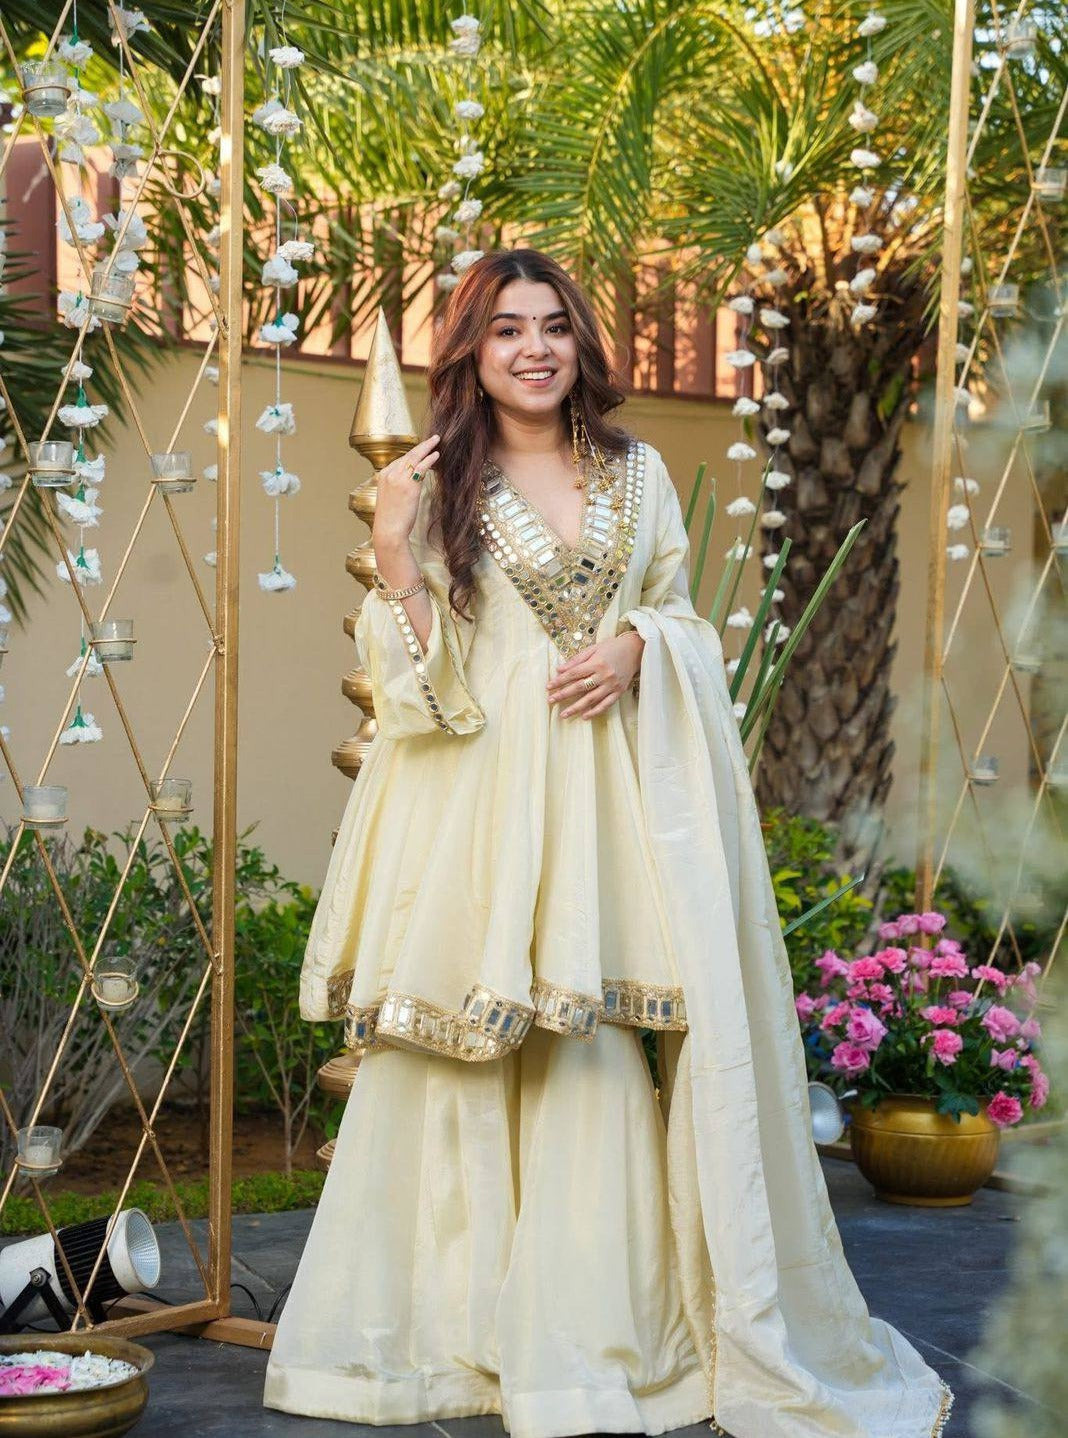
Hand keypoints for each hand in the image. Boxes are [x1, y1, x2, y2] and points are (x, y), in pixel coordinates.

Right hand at [371, 433, 440, 547]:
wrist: (389, 530)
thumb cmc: (391, 519)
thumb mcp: (391, 499)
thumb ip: (398, 487)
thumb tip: (411, 484)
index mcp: (383, 476)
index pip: (400, 460)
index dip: (413, 454)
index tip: (423, 450)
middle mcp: (390, 473)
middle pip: (408, 455)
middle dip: (421, 445)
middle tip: (433, 438)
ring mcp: (399, 478)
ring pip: (414, 457)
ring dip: (427, 447)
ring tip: (437, 441)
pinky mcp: (409, 485)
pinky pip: (421, 467)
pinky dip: (429, 459)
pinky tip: (437, 455)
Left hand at [546, 632, 643, 718]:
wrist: (636, 650)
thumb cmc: (612, 647)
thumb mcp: (593, 648)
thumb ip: (576, 660)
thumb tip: (559, 670)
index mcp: (597, 662)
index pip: (573, 674)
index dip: (560, 681)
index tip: (548, 687)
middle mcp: (604, 675)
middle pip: (580, 687)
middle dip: (563, 695)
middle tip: (550, 701)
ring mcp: (612, 685)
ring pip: (591, 699)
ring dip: (576, 707)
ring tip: (563, 714)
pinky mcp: (619, 691)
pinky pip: (606, 704)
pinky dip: (595, 711)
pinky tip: (584, 716)